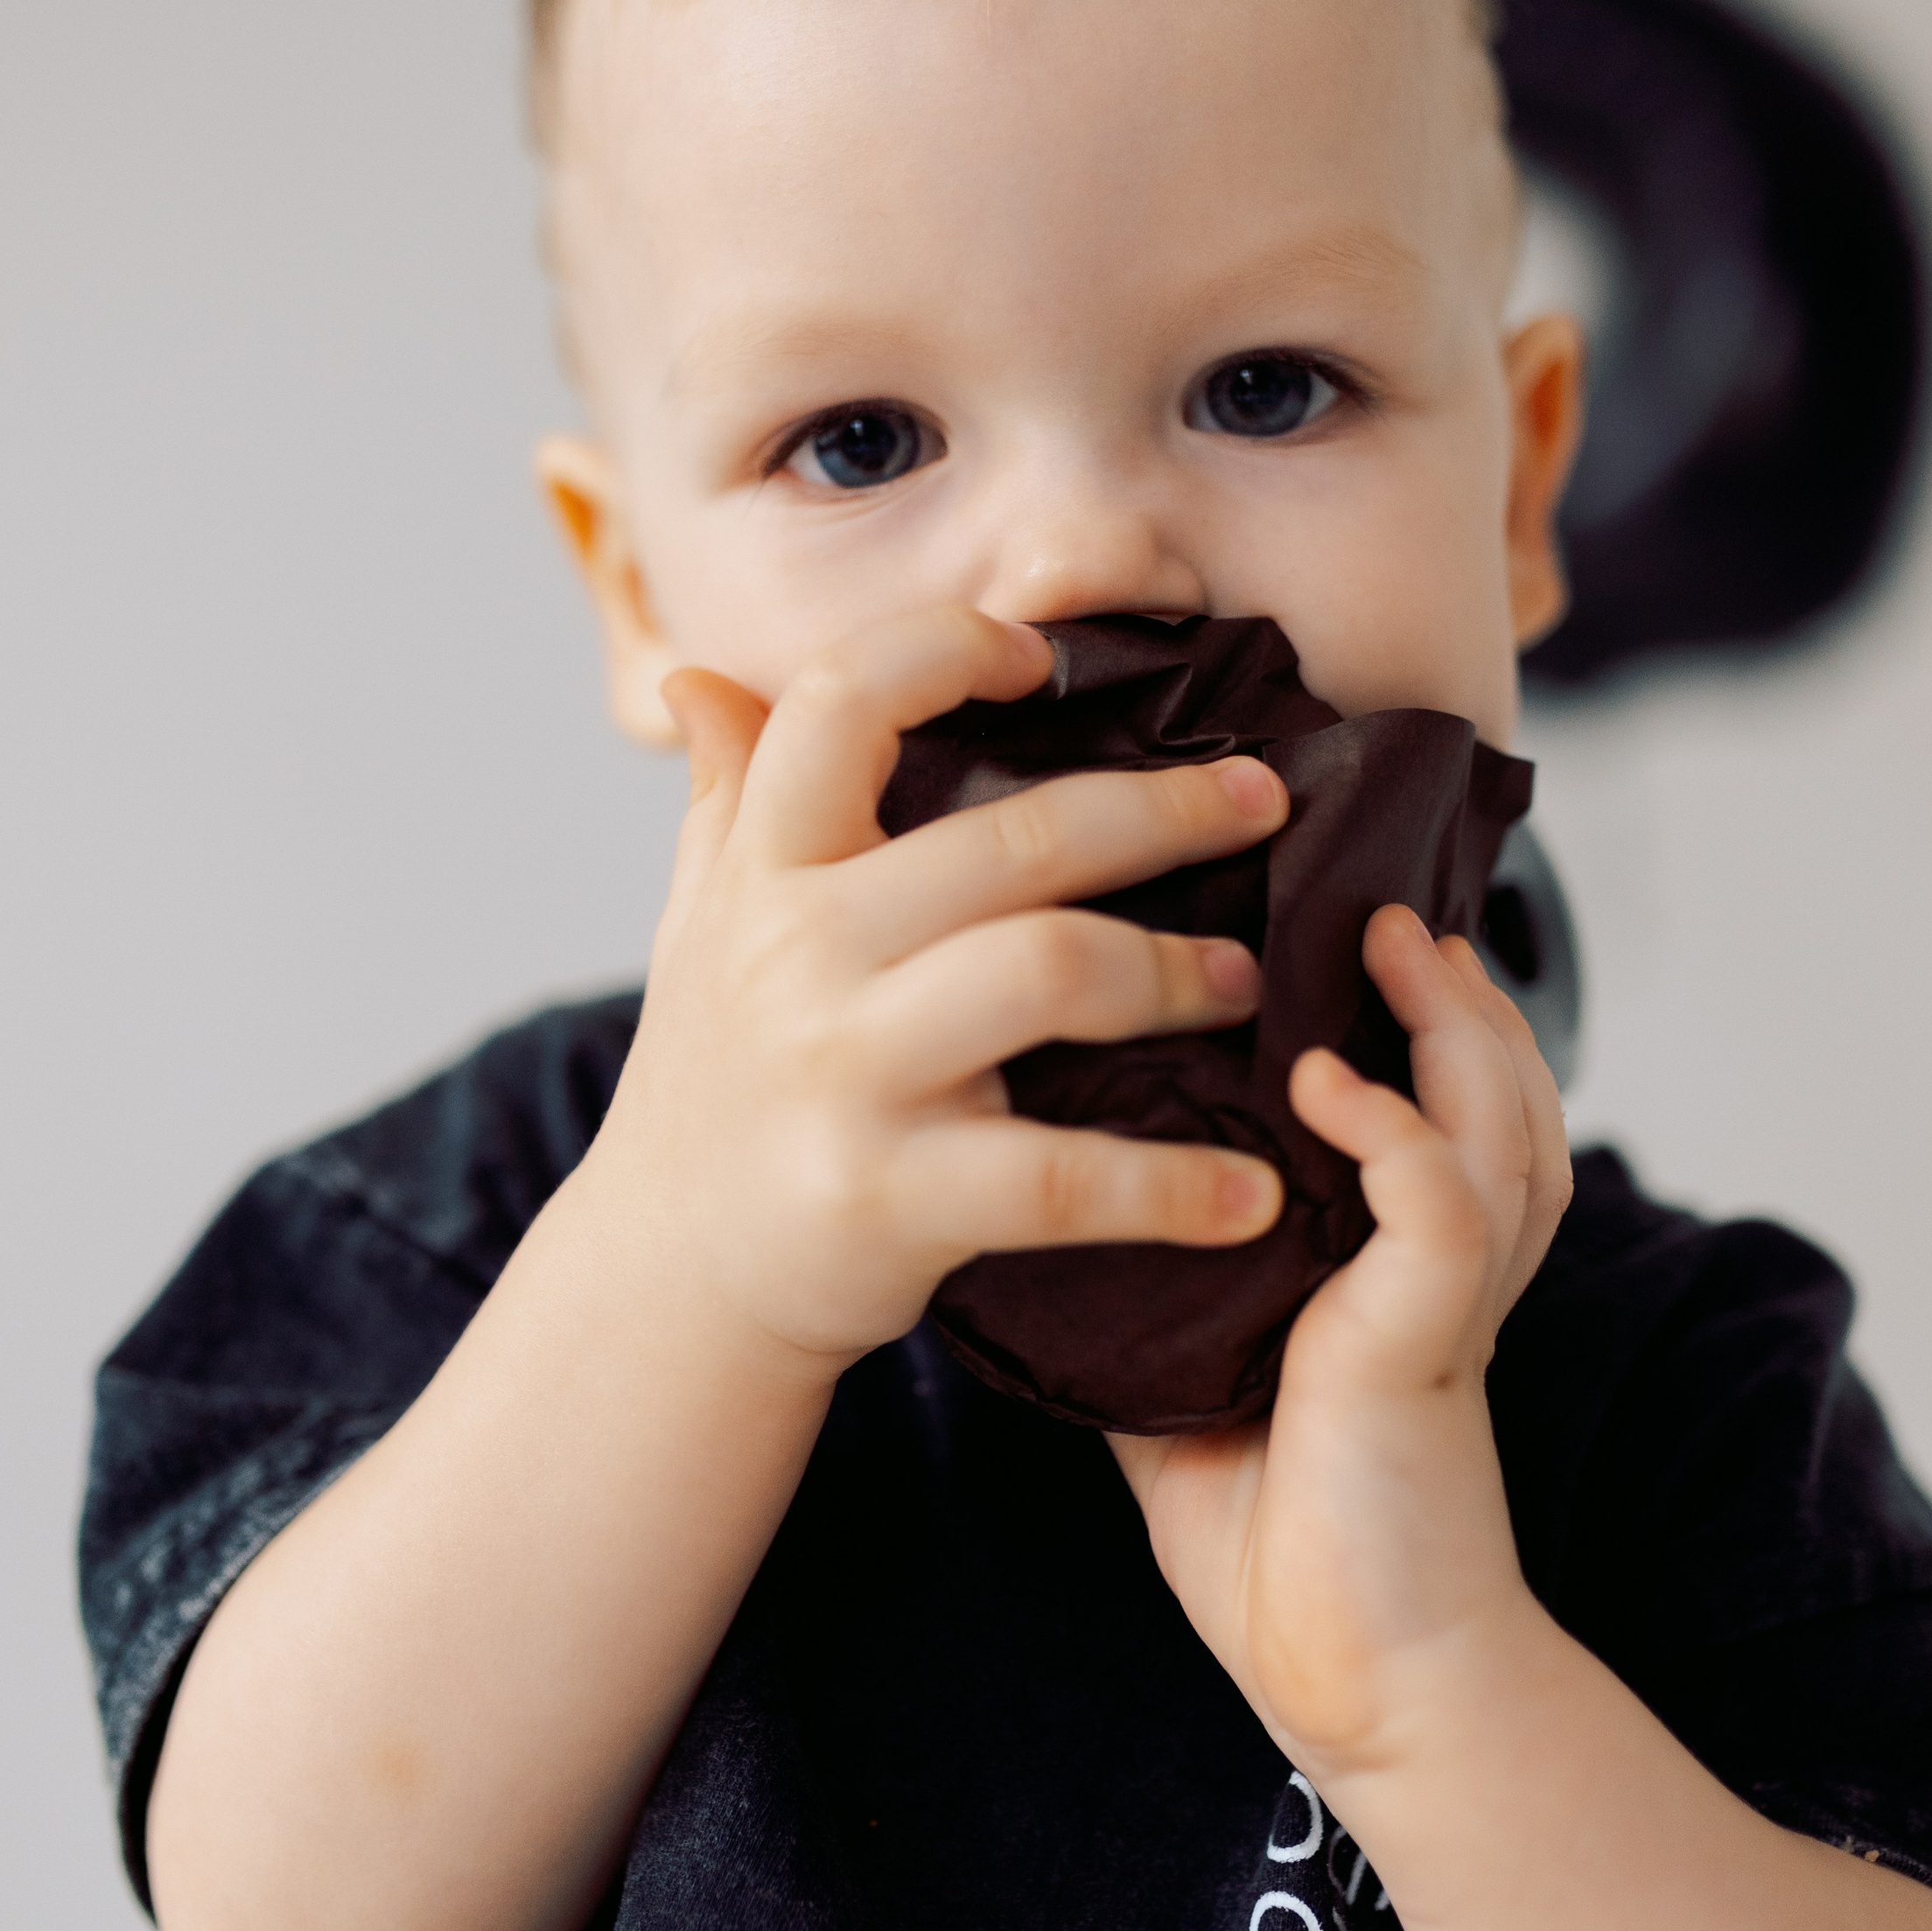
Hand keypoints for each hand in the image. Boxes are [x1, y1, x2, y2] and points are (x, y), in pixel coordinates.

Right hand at [596, 604, 1290, 1368]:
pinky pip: (1063, 1178)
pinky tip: (1253, 1195)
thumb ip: (722, 804)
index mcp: (765, 871)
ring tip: (1243, 982)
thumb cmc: (718, 1086)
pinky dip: (1174, 1189)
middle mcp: (797, 954)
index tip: (1041, 656)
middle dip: (1161, 814)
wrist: (672, 1280)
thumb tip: (701, 681)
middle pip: (1012, 842)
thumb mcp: (699, 933)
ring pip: (1052, 971)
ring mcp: (845, 1075)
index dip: (944, 650)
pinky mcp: (888, 1198)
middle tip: (1260, 807)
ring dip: (1178, 971)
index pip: (842, 703)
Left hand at [1114, 904, 1571, 1782]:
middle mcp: (1441, 1273)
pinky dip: (1395, 1138)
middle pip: (1494, 1091)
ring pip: (1494, 1127)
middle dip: (1448, 992)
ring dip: (1442, 1031)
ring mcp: (1447, 1307)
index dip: (1414, 1025)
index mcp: (1394, 1270)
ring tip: (1383, 947)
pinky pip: (1443, 1214)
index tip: (1339, 941)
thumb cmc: (1275, 1542)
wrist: (1357, 1682)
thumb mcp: (1186, 1382)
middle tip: (1375, 907)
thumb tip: (1032, 1210)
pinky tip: (1331, 1088)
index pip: (1437, 1112)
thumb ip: (1143, 1291)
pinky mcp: (1430, 1351)